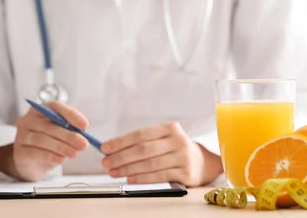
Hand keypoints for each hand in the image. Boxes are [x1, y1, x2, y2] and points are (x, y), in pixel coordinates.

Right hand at [0, 101, 88, 181]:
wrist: (31, 162)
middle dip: (69, 135)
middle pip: (49, 125)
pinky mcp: (19, 152)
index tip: (85, 126)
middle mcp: (28, 120)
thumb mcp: (62, 133)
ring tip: (75, 154)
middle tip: (83, 144)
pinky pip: (35, 153)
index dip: (71, 115)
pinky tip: (61, 160)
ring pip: (42, 139)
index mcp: (41, 110)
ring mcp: (21, 135)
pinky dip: (50, 156)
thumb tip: (83, 133)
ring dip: (62, 147)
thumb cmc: (50, 142)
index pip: (55, 107)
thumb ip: (71, 130)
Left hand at [101, 122, 222, 186]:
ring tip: (113, 172)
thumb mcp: (163, 139)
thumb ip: (142, 142)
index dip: (121, 141)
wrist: (202, 162)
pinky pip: (158, 176)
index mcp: (170, 128)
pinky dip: (141, 178)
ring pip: (149, 164)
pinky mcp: (185, 172)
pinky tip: (129, 179)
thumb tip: (112, 148)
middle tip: (106, 162)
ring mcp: (182, 156)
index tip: (105, 148)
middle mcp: (178, 140)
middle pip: (144, 149)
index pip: (141, 134)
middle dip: (121, 157)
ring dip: (128, 169)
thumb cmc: (175, 150)